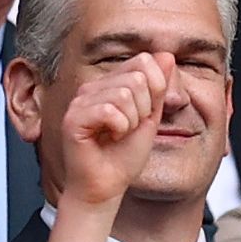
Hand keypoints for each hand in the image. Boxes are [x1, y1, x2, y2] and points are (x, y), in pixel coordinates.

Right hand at [61, 52, 171, 208]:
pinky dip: (119, 128)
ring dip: (131, 122)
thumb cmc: (123, 156)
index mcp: (110, 84)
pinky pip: (110, 111)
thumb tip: (167, 55)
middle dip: (144, 109)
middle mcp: (93, 87)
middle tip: (129, 128)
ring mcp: (81, 101)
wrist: (107, 186)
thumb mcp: (151, 117)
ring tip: (119, 134)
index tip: (144, 114)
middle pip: (137, 78)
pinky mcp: (73, 118)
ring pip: (125, 94)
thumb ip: (158, 87)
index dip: (156, 90)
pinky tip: (109, 138)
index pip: (144, 61)